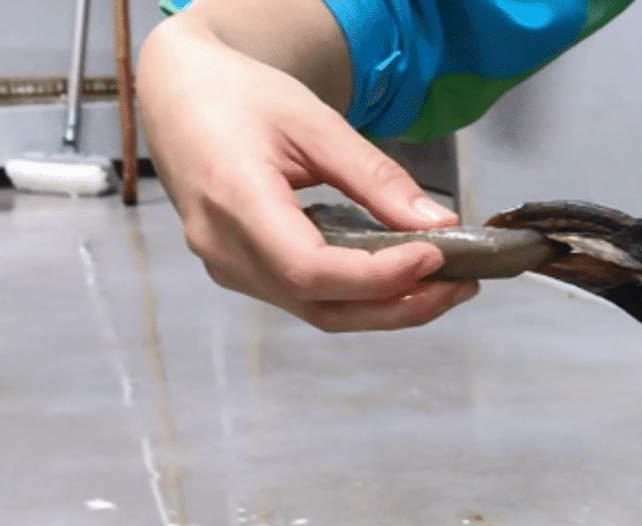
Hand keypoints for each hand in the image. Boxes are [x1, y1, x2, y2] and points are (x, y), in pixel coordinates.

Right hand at [137, 3, 477, 330]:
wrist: (180, 98)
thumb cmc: (240, 97)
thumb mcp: (314, 122)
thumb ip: (375, 177)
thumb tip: (437, 223)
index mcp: (234, 200)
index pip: (311, 270)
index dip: (379, 276)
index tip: (435, 255)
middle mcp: (224, 248)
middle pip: (321, 306)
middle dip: (400, 306)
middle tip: (461, 286)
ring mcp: (228, 267)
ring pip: (318, 312)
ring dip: (386, 307)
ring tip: (443, 284)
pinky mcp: (241, 272)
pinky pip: (306, 299)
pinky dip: (359, 295)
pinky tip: (398, 276)